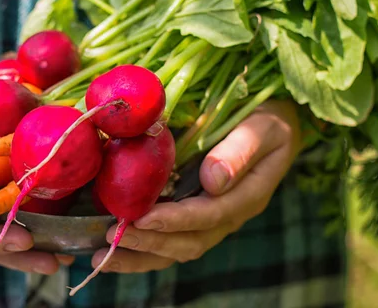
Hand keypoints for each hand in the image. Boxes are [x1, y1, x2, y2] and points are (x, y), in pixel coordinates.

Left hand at [91, 99, 301, 272]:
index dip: (175, 220)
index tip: (142, 218)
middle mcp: (228, 214)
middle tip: (113, 239)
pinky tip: (113, 247)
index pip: (209, 216)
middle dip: (150, 243)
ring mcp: (210, 218)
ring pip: (175, 249)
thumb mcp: (263, 128)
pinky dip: (141, 247)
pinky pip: (169, 238)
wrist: (274, 124)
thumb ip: (240, 151)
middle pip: (189, 243)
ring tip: (103, 257)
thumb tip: (213, 181)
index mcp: (246, 196)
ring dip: (139, 256)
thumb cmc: (268, 120)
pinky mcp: (194, 214)